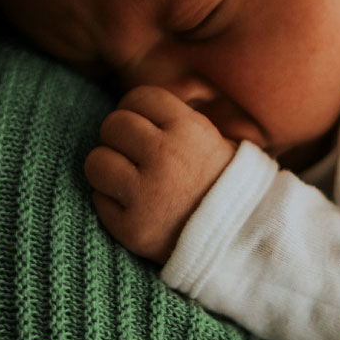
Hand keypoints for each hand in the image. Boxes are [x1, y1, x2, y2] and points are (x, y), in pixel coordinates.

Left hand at [85, 86, 236, 262]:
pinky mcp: (132, 228)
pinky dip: (111, 203)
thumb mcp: (218, 141)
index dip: (136, 110)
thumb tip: (143, 106)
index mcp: (189, 129)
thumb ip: (180, 121)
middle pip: (113, 125)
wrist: (243, 241)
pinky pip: (99, 200)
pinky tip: (133, 207)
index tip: (142, 126)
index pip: (139, 98)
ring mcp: (147, 194)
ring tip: (126, 179)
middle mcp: (166, 156)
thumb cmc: (227, 187)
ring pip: (96, 161)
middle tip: (132, 154)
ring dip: (107, 168)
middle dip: (119, 137)